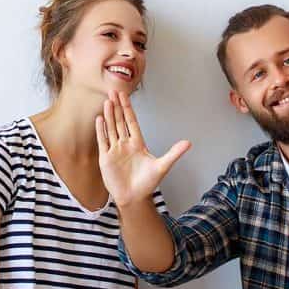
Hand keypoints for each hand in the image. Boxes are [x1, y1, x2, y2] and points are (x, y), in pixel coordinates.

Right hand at [96, 89, 189, 207]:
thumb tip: (188, 143)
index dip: (128, 108)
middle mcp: (125, 144)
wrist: (134, 198)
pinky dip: (101, 130)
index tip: (124, 95)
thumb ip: (174, 153)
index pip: (131, 121)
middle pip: (120, 121)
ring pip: (111, 128)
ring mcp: (115, 150)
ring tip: (107, 101)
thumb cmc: (147, 184)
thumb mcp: (162, 166)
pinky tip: (99, 119)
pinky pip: (103, 141)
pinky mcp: (106, 158)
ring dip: (109, 115)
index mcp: (138, 143)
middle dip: (117, 106)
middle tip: (113, 90)